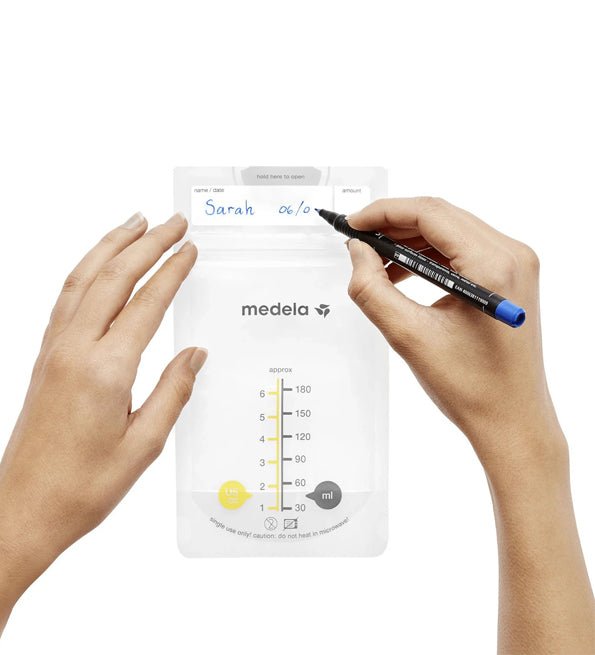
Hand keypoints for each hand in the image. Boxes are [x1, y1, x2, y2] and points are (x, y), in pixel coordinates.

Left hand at [0, 212, 205, 629]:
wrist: (24, 508)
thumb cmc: (81, 486)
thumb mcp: (143, 445)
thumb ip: (173, 392)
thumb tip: (194, 354)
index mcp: (105, 370)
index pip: (147, 304)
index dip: (171, 272)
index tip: (189, 250)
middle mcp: (75, 350)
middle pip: (114, 278)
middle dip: (146, 243)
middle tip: (173, 222)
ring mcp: (55, 350)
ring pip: (83, 279)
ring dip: (111, 245)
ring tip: (135, 222)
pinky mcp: (46, 357)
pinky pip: (66, 298)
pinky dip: (86, 269)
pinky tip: (98, 264)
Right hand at [346, 196, 560, 475]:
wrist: (511, 420)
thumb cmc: (473, 388)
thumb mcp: (409, 336)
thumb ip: (373, 289)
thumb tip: (357, 253)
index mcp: (493, 266)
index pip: (430, 214)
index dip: (384, 213)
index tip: (353, 224)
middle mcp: (512, 256)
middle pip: (441, 217)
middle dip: (394, 225)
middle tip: (358, 242)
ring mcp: (515, 265)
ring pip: (450, 231)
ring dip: (410, 241)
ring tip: (375, 262)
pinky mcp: (509, 277)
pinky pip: (462, 250)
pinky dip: (428, 257)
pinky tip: (402, 273)